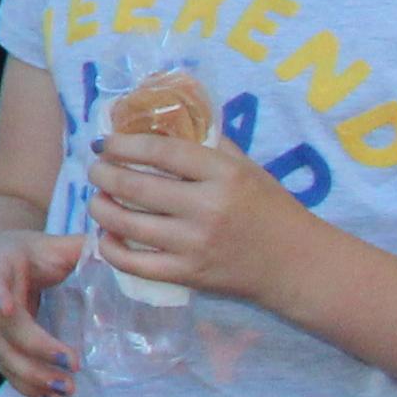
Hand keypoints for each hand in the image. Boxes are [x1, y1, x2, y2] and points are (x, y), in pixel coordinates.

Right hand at [0, 221, 82, 396]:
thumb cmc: (18, 255)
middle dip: (37, 349)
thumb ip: (76, 247)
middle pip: (7, 331)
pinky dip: (30, 389)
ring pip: (5, 358)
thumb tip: (117, 246)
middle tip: (71, 363)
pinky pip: (9, 372)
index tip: (6, 308)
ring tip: (67, 390)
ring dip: (34, 377)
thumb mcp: (42, 244)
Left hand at [88, 130, 318, 307]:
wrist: (299, 266)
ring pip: (125, 222)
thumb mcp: (246, 168)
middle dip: (102, 174)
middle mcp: (207, 207)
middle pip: (134, 184)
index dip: (122, 144)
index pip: (159, 150)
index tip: (104, 143)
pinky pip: (134, 263)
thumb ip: (207, 144)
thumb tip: (161, 122)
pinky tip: (108, 237)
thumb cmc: (271, 210)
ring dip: (100, 208)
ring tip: (99, 200)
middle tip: (96, 171)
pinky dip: (111, 249)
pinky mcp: (188, 274)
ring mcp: (195, 244)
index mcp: (223, 174)